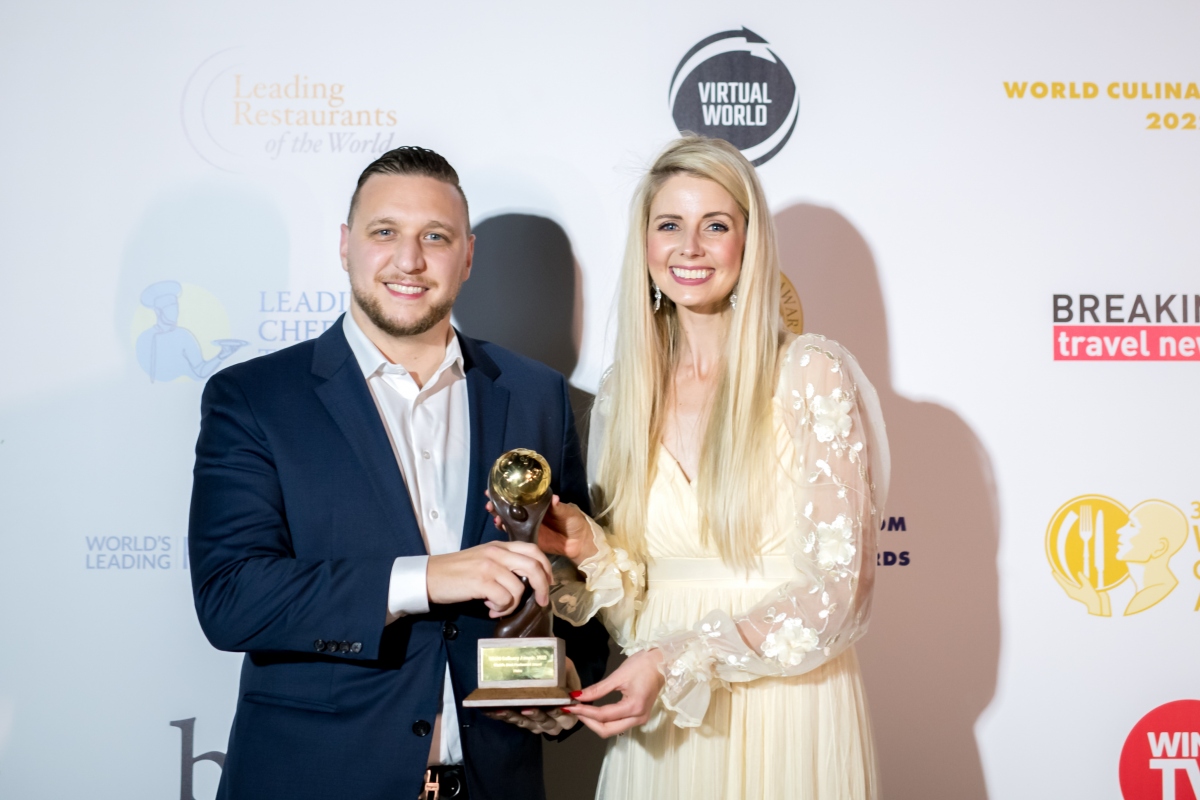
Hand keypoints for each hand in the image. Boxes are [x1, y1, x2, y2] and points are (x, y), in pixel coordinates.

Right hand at [426, 541, 552, 617]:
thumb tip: (526, 583)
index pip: (533, 550)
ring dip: (512, 604)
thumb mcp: (484, 559)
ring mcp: (489, 566)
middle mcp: (497, 553)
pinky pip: (505, 599)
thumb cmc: (457, 571)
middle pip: (534, 567)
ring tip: (497, 606)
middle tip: (539, 601)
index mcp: (500, 546)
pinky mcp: (481, 581)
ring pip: (519, 588)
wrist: (430, 576)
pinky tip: (489, 608)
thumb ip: (504, 564)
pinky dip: (500, 608)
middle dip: (542, 587)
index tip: (548, 582)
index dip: (546, 567)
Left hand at [483, 659, 581, 734]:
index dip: (559, 714)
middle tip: (526, 708)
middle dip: (536, 717)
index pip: (567, 718)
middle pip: (547, 725)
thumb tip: (572, 695)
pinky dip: (501, 715)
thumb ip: (570, 681)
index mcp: (567, 710)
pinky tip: (492, 710)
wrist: (534, 654)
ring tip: (504, 709)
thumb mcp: (565, 667)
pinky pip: (510, 721)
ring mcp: (535, 722)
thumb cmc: (553, 662)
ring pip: (527, 725)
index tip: (551, 706)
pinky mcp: (520, 718)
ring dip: (515, 717)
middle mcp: (553, 720)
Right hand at [486, 493, 597, 563]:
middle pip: (509, 507)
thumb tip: (555, 498)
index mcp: (537, 504)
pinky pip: (513, 534)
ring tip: (494, 516)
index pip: (519, 495)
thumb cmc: (574, 521)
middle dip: (497, 504)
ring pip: (508, 520)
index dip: (506, 491)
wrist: (579, 542)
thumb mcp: (568, 511)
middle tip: (489, 504)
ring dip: (499, 517)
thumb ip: (559, 507)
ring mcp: (527, 526)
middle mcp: (529, 513)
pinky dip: (505, 530)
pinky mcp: (527, 538)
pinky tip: (500, 527)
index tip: (494, 488)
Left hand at [566, 649, 663, 737]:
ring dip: (594, 723)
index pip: (603, 715)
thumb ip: (598, 689)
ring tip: (580, 710)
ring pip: (611, 730)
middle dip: (587, 721)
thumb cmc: (643, 665)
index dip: (584, 711)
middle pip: (606, 730)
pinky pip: (617, 725)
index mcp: (634, 707)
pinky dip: (603, 720)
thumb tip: (578, 696)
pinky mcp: (638, 717)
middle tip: (573, 710)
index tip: (569, 705)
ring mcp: (639, 720)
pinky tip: (593, 712)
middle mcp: (638, 718)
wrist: (663, 663)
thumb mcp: (618, 675)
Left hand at [1052, 570, 1110, 615]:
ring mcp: (1077, 591)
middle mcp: (1073, 591)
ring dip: (1069, 578)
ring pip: (1071, 583)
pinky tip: (1076, 575)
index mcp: (1071, 591)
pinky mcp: (1082, 591)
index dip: (1058, 577)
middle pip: (1065, 582)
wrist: (1100, 606)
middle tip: (1057, 569)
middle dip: (1062, 576)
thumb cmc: (1093, 598)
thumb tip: (1078, 573)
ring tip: (1065, 571)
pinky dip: (1075, 580)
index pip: (1063, 583)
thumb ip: (1083, 580)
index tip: (1053, 571)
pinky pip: (1076, 584)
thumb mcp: (1088, 588)